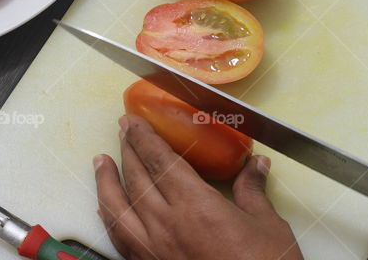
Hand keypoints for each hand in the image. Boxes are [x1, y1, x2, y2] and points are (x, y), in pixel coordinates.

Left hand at [93, 114, 302, 259]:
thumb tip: (255, 164)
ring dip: (106, 181)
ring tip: (100, 162)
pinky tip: (105, 209)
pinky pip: (120, 239)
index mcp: (196, 206)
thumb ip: (252, 190)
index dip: (143, 137)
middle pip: (137, 179)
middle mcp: (168, 225)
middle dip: (127, 151)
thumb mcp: (267, 225)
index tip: (133, 121)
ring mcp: (155, 249)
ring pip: (117, 208)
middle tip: (122, 131)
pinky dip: (109, 218)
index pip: (160, 161)